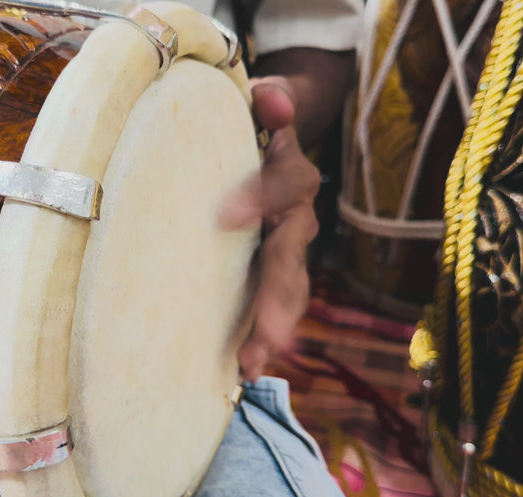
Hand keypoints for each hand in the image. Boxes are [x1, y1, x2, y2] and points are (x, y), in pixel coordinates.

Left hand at [220, 76, 320, 381]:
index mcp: (293, 178)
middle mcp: (296, 218)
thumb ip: (271, 99)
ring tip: (252, 363)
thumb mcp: (266, 102)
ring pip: (288, 291)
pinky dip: (258, 337)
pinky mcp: (268, 270)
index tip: (226, 216)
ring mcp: (285, 249)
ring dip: (271, 328)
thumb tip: (272, 99)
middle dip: (279, 297)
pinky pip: (269, 306)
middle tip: (266, 334)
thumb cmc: (257, 123)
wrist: (276, 138)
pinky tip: (240, 372)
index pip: (285, 186)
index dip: (261, 198)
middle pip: (293, 258)